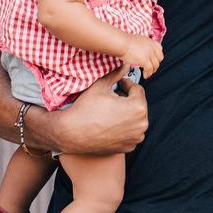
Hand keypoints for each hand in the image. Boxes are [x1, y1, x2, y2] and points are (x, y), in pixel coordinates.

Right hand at [33, 65, 148, 155]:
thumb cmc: (86, 108)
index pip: (137, 89)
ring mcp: (136, 138)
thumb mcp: (101, 86)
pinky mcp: (129, 147)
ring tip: (111, 108)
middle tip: (113, 96)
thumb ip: (117, 74)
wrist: (71, 133)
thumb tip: (125, 64)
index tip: (116, 84)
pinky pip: (131, 132)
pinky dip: (124, 126)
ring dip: (127, 112)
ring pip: (135, 118)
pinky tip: (110, 122)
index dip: (126, 84)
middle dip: (127, 98)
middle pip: (138, 104)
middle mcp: (141, 124)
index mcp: (138, 107)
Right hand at [121, 34, 163, 77]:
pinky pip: (150, 69)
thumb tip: (140, 51)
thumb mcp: (138, 40)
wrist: (122, 43)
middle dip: (156, 64)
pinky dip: (148, 74)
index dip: (157, 55)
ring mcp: (149, 54)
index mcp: (150, 41)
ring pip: (156, 65)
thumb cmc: (125, 42)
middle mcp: (152, 47)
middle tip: (151, 68)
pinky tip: (145, 76)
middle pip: (160, 58)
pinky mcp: (145, 60)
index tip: (153, 59)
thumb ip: (142, 45)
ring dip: (152, 71)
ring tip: (147, 73)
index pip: (160, 49)